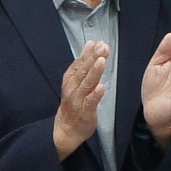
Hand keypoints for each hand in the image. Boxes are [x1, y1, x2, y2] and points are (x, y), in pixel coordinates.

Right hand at [51, 39, 108, 153]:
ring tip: (102, 61)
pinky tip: (102, 87)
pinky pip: (91, 102)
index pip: (80, 63)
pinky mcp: (85, 111)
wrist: (66, 127)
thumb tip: (91, 44)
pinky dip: (96, 94)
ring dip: (95, 72)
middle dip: (93, 58)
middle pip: (84, 70)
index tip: (98, 43)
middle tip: (103, 48)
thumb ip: (84, 63)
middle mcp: (73, 87)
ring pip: (87, 84)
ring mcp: (78, 99)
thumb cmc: (74, 102)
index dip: (89, 53)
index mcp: (71, 78)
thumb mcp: (76, 80)